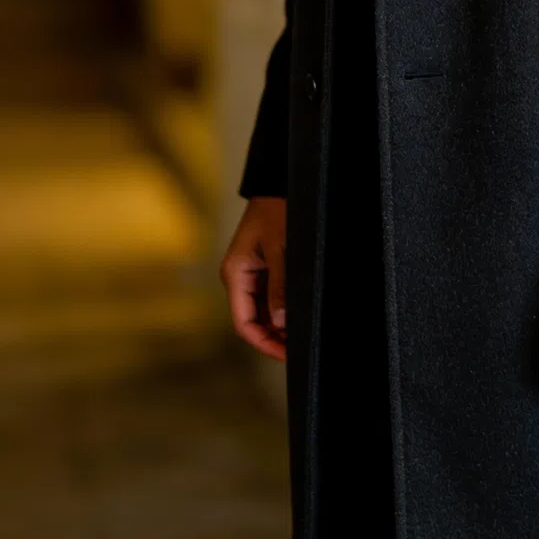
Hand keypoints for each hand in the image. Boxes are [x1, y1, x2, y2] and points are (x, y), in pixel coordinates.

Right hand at [221, 197, 287, 360]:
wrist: (279, 184)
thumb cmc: (277, 210)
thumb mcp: (280, 248)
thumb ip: (280, 286)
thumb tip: (280, 321)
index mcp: (235, 274)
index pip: (244, 323)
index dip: (264, 343)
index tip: (287, 354)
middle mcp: (239, 278)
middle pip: (253, 321)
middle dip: (274, 338)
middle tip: (300, 348)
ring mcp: (251, 275)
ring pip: (263, 313)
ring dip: (280, 326)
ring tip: (303, 336)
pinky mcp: (263, 270)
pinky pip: (271, 298)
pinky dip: (283, 310)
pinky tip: (299, 317)